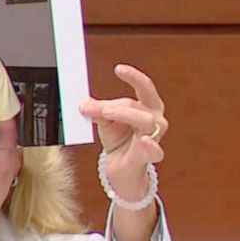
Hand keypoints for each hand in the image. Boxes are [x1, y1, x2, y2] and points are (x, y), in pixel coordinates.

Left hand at [79, 64, 166, 201]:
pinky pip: (153, 151)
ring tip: (106, 114)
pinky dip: (149, 147)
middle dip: (119, 104)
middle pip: (140, 105)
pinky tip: (144, 143)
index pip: (144, 88)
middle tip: (102, 106)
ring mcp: (154, 138)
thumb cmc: (120, 143)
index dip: (133, 77)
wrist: (123, 171)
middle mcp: (155, 120)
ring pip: (144, 121)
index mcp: (147, 107)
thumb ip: (98, 111)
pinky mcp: (149, 156)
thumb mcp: (106, 122)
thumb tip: (84, 103)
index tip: (118, 69)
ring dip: (125, 115)